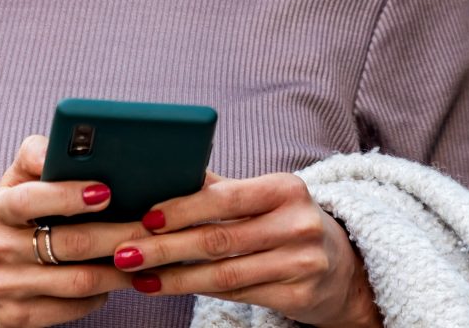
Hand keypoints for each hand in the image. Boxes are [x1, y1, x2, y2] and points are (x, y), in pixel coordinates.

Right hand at [0, 134, 151, 326]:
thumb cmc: (9, 222)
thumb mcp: (13, 185)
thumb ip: (36, 156)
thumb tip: (66, 140)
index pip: (31, 199)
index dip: (70, 195)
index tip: (106, 191)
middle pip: (71, 243)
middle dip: (119, 234)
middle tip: (152, 226)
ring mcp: (7, 287)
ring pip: (80, 280)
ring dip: (120, 269)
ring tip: (146, 254)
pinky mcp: (20, 317)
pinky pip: (74, 306)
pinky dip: (102, 294)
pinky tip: (119, 279)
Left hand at [108, 169, 380, 327]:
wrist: (342, 266)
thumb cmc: (288, 223)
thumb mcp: (266, 198)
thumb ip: (221, 189)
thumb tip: (168, 172)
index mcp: (287, 189)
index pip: (227, 198)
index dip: (183, 208)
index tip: (146, 217)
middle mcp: (298, 225)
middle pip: (219, 240)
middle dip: (165, 248)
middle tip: (126, 253)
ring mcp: (301, 263)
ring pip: (224, 274)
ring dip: (175, 277)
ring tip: (139, 277)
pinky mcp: (299, 296)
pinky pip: (238, 295)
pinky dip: (200, 291)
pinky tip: (172, 288)